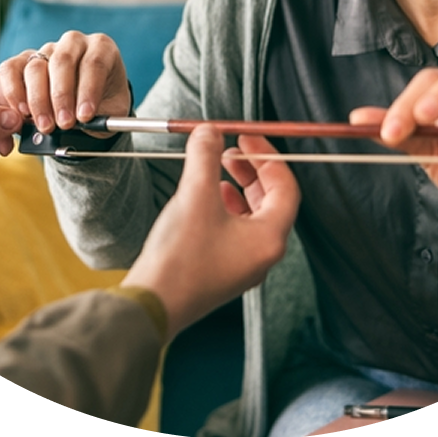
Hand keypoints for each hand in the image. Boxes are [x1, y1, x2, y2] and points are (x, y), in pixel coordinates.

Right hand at [0, 31, 130, 133]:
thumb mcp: (112, 111)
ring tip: (45, 125)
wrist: (88, 103)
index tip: (85, 116)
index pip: (94, 63)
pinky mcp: (24, 59)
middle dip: (61, 96)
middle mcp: (74, 42)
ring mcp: (46, 49)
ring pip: (36, 66)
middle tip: (64, 124)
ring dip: (38, 100)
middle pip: (62, 61)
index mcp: (102, 48)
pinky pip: (11, 69)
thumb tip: (81, 126)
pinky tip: (22, 112)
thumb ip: (101, 116)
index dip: (88, 91)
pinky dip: (13, 91)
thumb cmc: (103, 103)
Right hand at [122, 126, 300, 340]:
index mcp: (269, 239)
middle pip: (271, 199)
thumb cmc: (180, 257)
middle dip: (253, 169)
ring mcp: (243, 264)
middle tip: (231, 148)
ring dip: (239, 184)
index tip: (247, 136)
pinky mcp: (222, 268)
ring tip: (218, 167)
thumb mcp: (195, 195)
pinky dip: (226, 204)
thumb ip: (206, 156)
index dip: (268, 156)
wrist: (152, 306)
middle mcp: (262, 254)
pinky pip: (235, 228)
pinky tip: (207, 194)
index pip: (286, 187)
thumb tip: (209, 131)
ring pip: (253, 213)